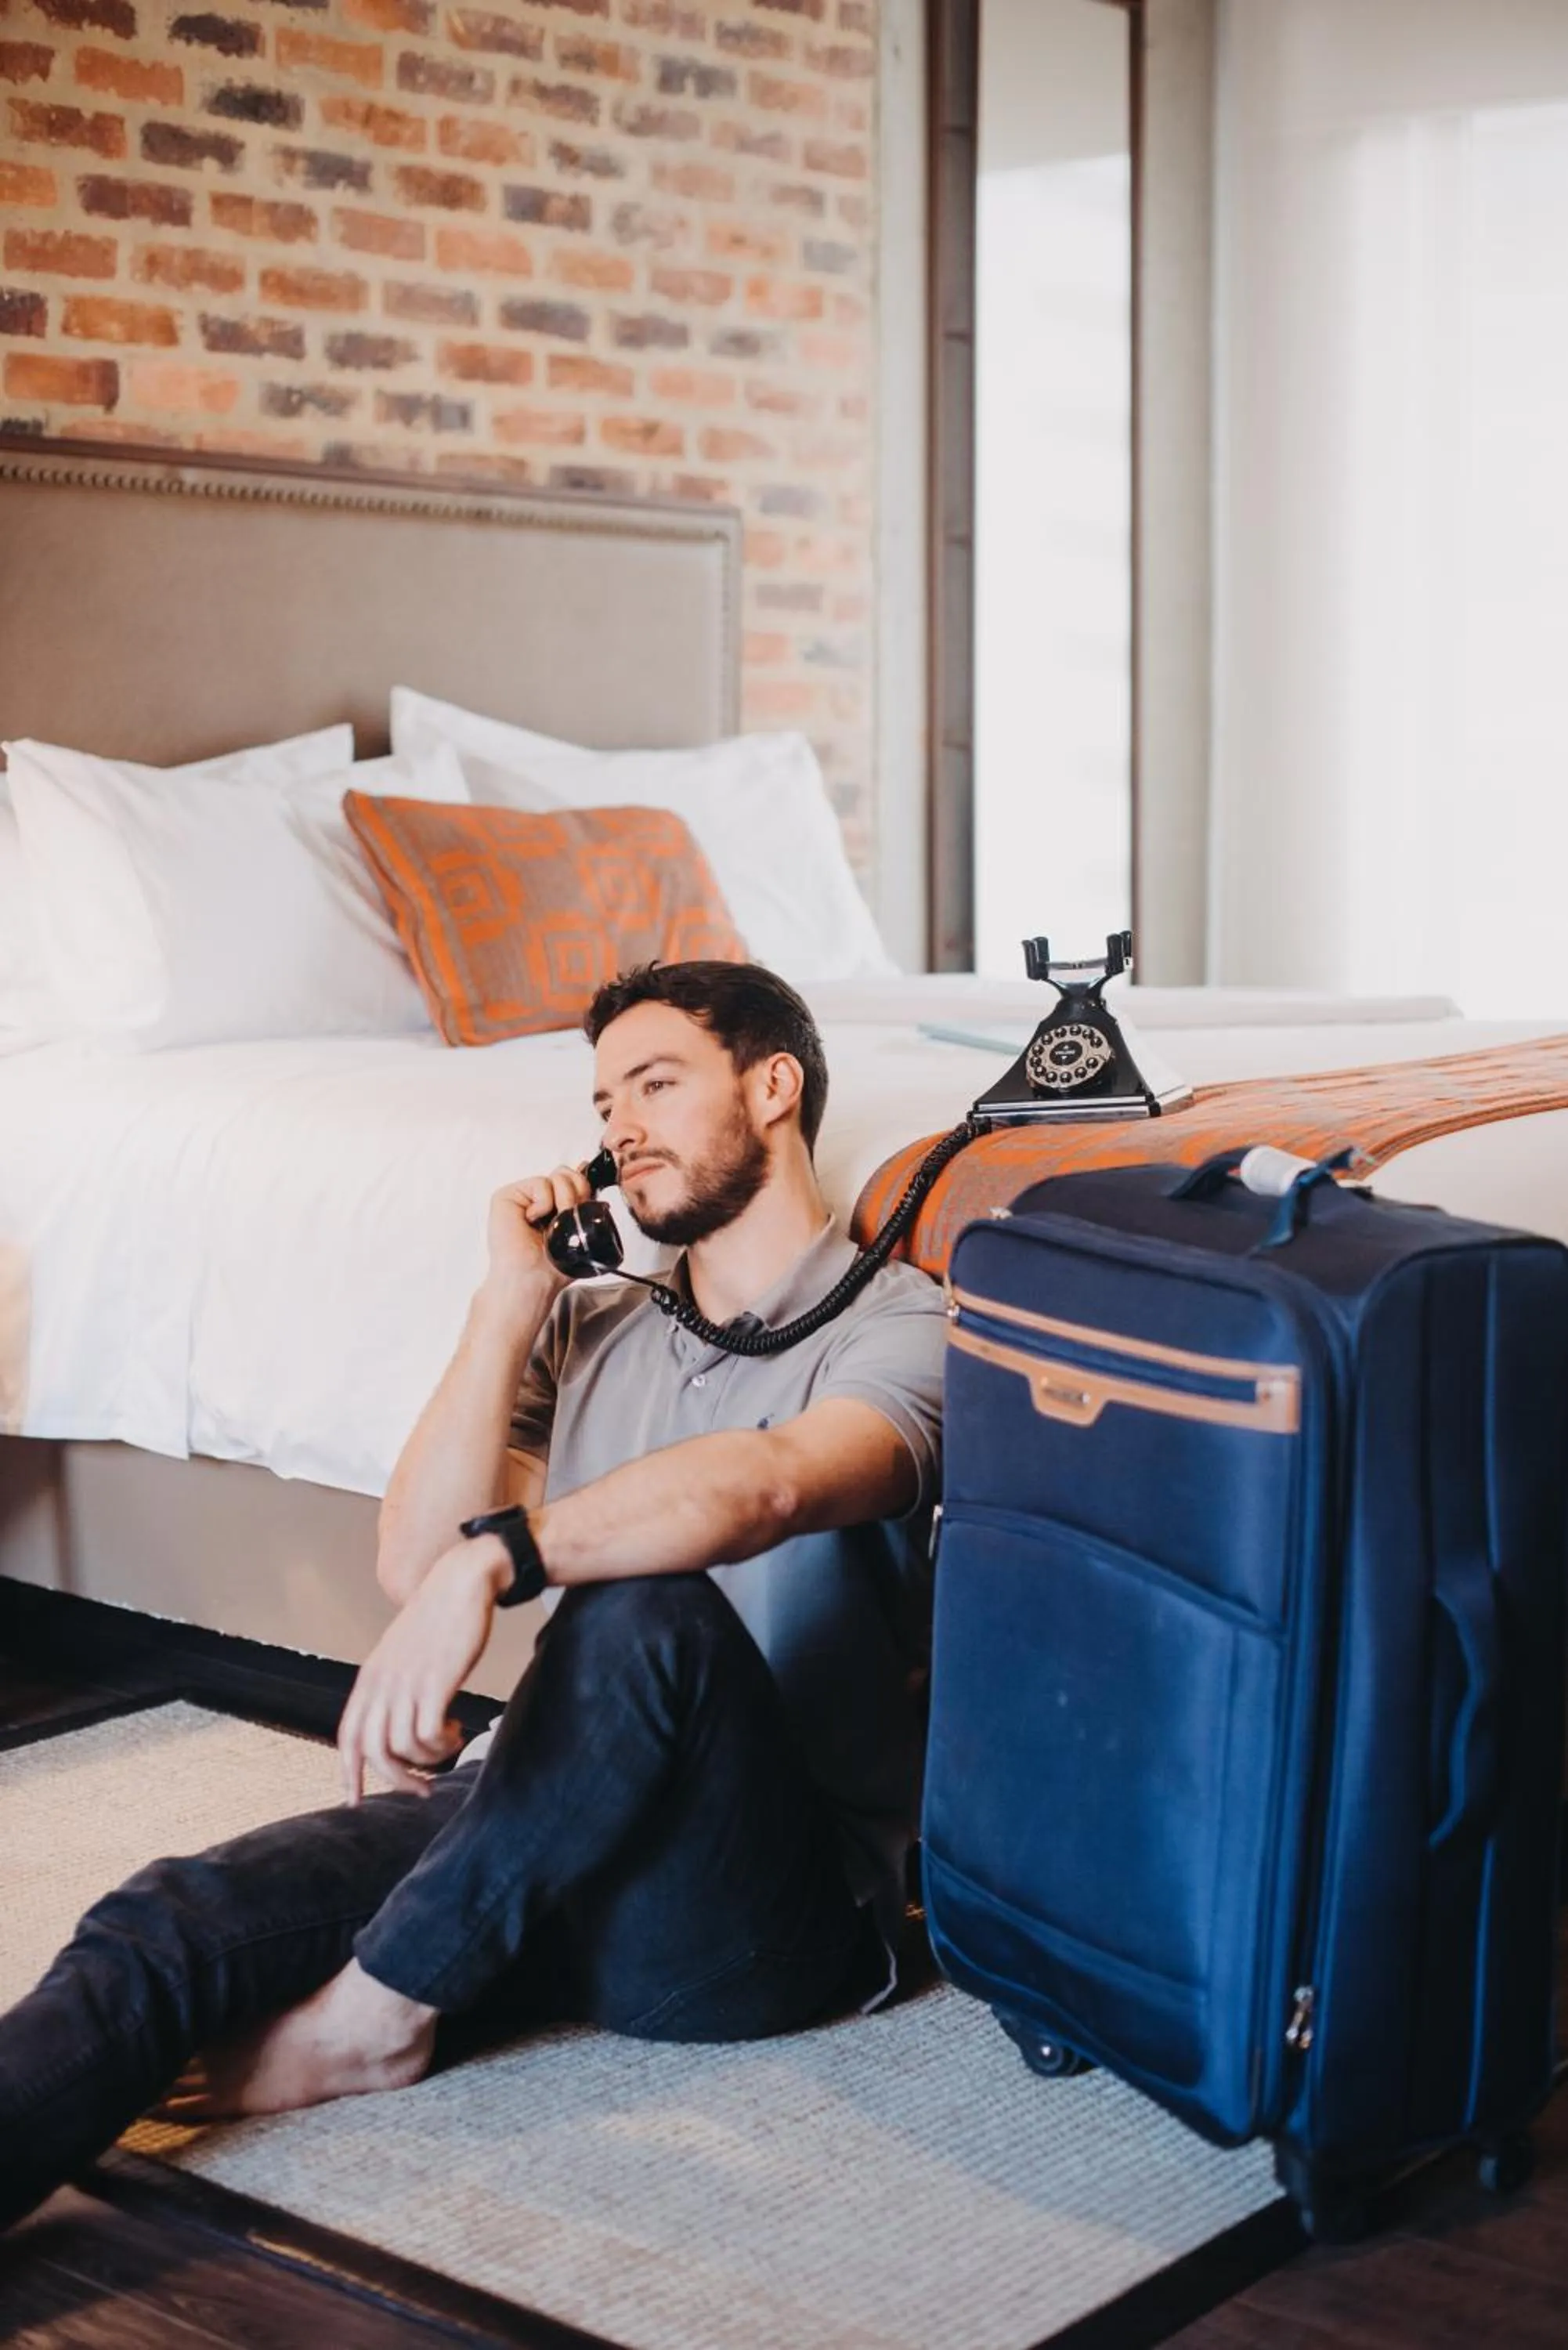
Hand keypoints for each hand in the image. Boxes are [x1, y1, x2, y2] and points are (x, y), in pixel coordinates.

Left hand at [338, 1537, 508, 1801]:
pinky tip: (457, 1729)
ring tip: (448, 1743)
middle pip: (374, 1751)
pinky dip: (443, 1743)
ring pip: (403, 1747)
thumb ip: (392, 1685)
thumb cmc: (438, 1619)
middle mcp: (383, 1683)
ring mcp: (407, 1683)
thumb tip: (395, 1725)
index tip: (353, 1799)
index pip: (348, 1735)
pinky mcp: (436, 1682)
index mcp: (370, 1678)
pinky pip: (429, 1734)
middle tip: (422, 1790)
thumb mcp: (402, 1654)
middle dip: (397, 1779)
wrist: (461, 1582)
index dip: (347, 1772)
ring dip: (428, 1759)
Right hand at [481, 1164, 596, 1305]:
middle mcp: (540, 1199)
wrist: (532, 1279)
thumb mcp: (578, 1230)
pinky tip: (533, 1220)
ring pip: (558, 1176)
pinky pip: (540, 1182)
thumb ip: (581, 1200)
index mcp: (555, 1206)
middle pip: (569, 1174)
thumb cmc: (552, 1265)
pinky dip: (544, 1203)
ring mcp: (524, 1196)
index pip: (575, 1179)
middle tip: (570, 1219)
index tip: (587, 1200)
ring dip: (564, 1200)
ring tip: (554, 1224)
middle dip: (578, 1194)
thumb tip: (584, 1168)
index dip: (584, 1185)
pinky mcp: (508, 1195)